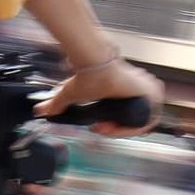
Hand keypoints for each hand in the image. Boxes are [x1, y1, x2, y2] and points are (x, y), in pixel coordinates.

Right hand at [35, 59, 163, 136]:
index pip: (125, 118)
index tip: (97, 127)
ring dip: (122, 130)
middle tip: (100, 129)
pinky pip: (148, 122)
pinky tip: (117, 128)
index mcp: (128, 90)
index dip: (112, 128)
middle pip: (132, 122)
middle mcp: (141, 90)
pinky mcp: (153, 93)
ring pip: (140, 124)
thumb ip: (58, 104)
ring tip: (106, 128)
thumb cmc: (90, 73)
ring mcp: (150, 91)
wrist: (98, 64)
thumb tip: (41, 110)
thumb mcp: (73, 93)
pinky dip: (133, 129)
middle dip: (115, 130)